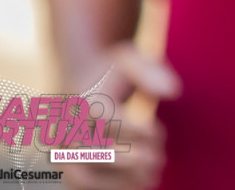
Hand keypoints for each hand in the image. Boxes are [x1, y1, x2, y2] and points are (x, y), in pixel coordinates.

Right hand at [64, 42, 180, 189]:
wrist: (77, 77)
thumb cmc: (111, 70)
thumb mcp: (131, 58)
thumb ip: (150, 72)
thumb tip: (173, 92)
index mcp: (84, 99)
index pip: (113, 123)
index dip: (142, 133)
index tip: (160, 134)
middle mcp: (67, 126)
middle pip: (96, 153)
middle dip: (133, 160)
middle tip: (158, 159)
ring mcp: (61, 147)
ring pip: (84, 177)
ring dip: (119, 183)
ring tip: (148, 178)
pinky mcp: (63, 163)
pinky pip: (79, 187)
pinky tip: (133, 186)